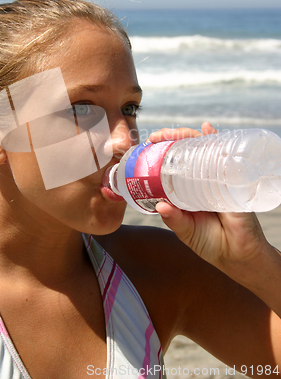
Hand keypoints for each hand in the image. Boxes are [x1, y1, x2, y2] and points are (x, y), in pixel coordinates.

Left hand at [148, 122, 268, 278]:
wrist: (238, 256)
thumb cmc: (210, 243)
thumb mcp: (186, 231)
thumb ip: (174, 219)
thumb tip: (159, 206)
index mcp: (185, 189)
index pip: (172, 164)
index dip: (160, 153)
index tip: (148, 145)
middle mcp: (199, 179)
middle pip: (185, 152)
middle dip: (171, 139)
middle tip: (157, 137)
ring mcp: (216, 176)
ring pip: (202, 149)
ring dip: (189, 136)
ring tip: (175, 133)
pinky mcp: (232, 179)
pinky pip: (224, 156)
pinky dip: (217, 139)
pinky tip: (208, 130)